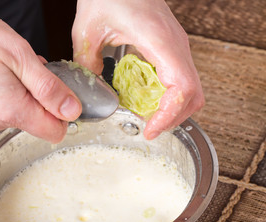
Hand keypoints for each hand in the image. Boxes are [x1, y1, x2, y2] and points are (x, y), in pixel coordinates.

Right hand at [0, 0, 81, 142]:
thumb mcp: (19, 56)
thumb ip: (48, 88)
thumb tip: (72, 110)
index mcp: (12, 110)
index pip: (54, 132)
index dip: (64, 113)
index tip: (60, 91)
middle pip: (39, 120)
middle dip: (43, 96)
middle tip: (31, 69)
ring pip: (22, 111)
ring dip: (26, 90)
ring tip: (11, 66)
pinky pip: (5, 106)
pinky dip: (10, 90)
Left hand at [72, 0, 203, 139]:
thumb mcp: (88, 31)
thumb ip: (88, 64)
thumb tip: (93, 88)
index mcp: (159, 41)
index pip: (182, 88)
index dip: (169, 115)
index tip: (151, 129)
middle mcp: (175, 45)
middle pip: (193, 95)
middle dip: (173, 118)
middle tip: (149, 129)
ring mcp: (177, 46)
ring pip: (191, 89)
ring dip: (172, 109)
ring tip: (147, 118)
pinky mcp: (171, 48)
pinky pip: (180, 79)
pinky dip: (168, 96)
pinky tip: (146, 98)